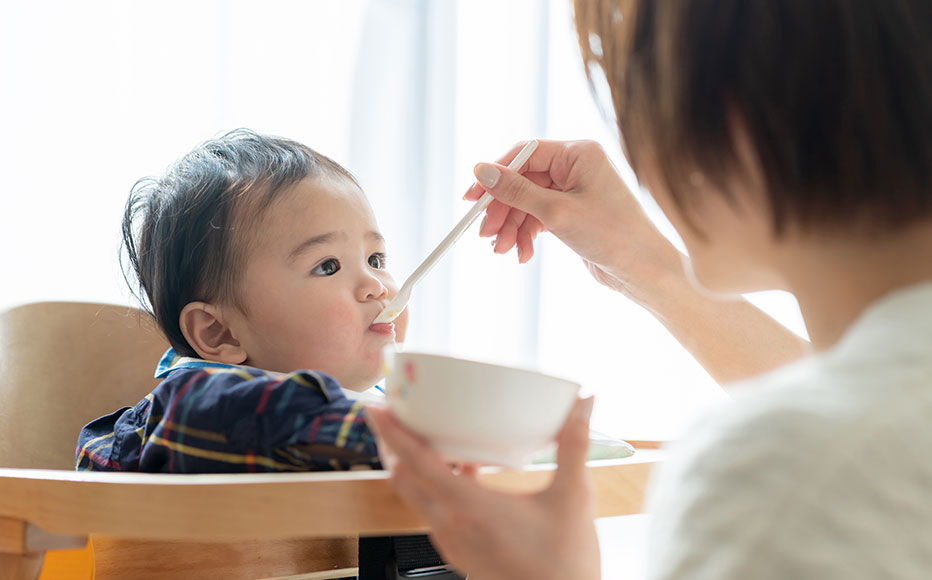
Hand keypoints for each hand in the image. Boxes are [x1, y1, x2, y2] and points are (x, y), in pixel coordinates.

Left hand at [366, 397, 600, 579]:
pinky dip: (432, 487)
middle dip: (393, 445)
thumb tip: (584, 403)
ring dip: (412, 467)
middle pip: (403, 479)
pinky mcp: (460, 554)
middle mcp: (452, 527)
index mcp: (471, 509)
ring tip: (426, 437)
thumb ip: (575, 445)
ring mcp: (453, 543)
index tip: (376, 408)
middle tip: (395, 414)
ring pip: (415, 498)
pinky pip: (432, 513)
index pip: (416, 464)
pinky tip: (460, 472)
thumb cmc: (566, 563)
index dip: (392, 434)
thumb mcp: (573, 497)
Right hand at [465, 139, 679, 300]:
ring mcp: (575, 191)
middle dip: (503, 210)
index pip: (524, 154)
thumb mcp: (556, 213)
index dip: (495, 175)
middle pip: (523, 181)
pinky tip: (521, 254)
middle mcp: (577, 167)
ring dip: (512, 227)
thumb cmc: (611, 235)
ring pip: (528, 203)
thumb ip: (516, 191)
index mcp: (578, 154)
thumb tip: (480, 171)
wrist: (644, 271)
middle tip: (485, 234)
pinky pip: (539, 218)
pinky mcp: (574, 214)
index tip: (472, 198)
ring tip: (503, 251)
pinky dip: (527, 235)